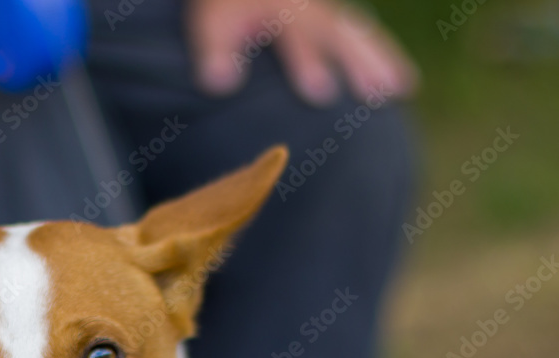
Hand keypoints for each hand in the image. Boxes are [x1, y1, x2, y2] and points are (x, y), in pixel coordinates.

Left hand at [186, 0, 417, 104]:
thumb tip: (220, 83)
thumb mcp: (211, 24)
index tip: (321, 92)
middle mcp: (307, 6)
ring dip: (381, 59)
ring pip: (358, 32)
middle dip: (358, 62)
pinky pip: (362, 35)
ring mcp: (324, 10)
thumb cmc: (224, 8)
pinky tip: (402, 85)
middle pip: (339, 32)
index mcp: (280, 8)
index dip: (307, 61)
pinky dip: (382, 56)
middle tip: (378, 93)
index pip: (296, 35)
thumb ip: (215, 53)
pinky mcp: (332, 18)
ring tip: (401, 90)